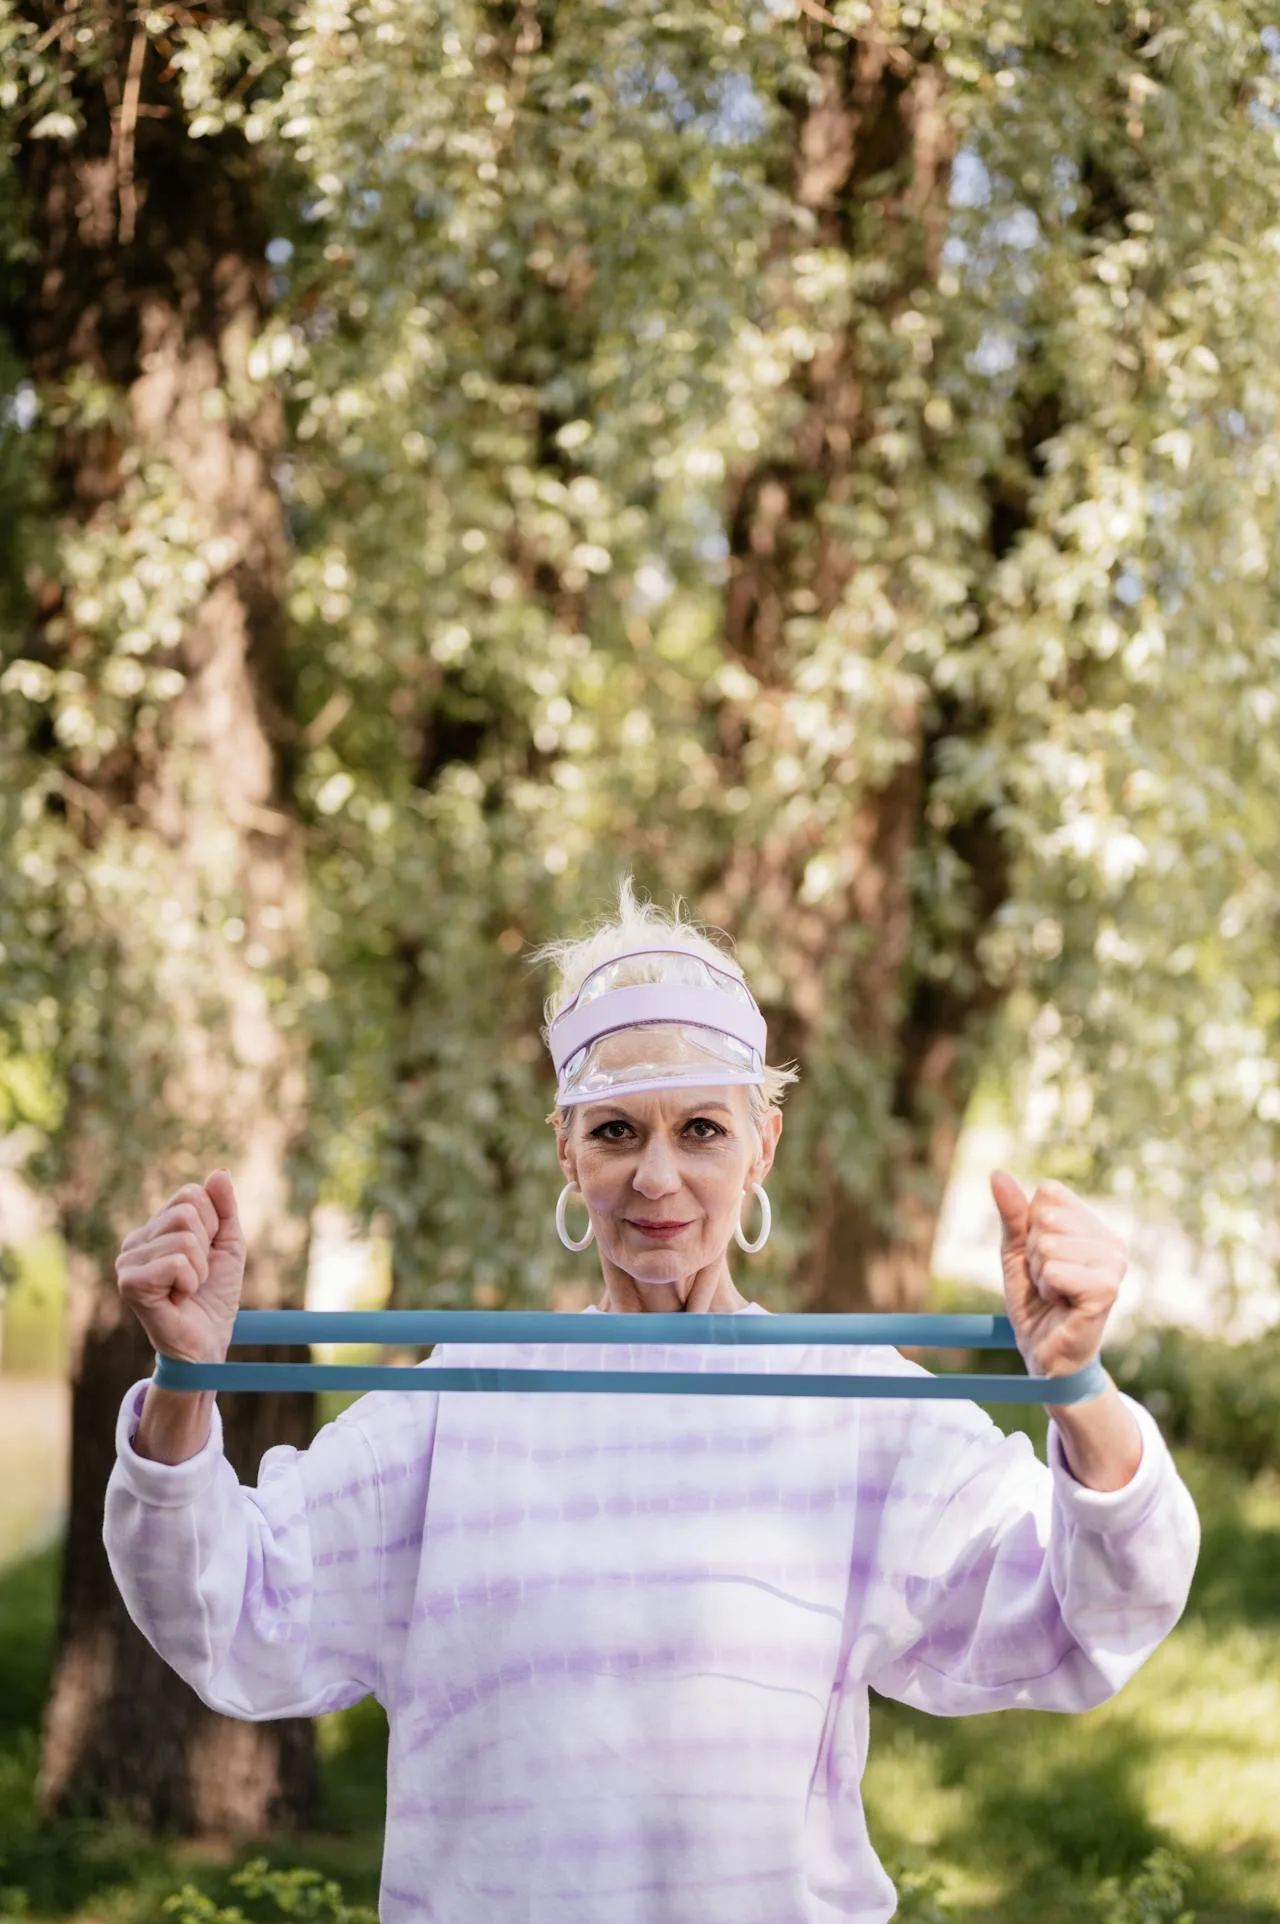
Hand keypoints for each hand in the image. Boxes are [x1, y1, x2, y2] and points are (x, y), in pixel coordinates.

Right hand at [115, 1171, 245, 1364]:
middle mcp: (134, 1242)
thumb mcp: (229, 1244)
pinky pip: (176, 1262)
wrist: (208, 1341)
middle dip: (206, 1246)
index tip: (206, 1254)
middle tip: (196, 1275)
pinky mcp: (129, 1285)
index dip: (212, 1224)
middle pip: (187, 1213)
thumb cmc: (215, 1295)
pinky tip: (178, 1298)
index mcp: (153, 1228)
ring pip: (184, 1238)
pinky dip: (190, 1281)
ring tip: (187, 1288)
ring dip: (199, 1268)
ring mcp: (127, 1263)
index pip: (190, 1195)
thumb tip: (219, 1172)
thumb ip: (225, 1208)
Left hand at [989, 1170, 1124, 1378]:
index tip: (1041, 1257)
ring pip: (1048, 1244)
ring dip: (1040, 1274)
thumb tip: (997, 1174)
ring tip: (1055, 1294)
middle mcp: (1111, 1241)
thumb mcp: (1016, 1252)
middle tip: (1048, 1281)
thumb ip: (1012, 1214)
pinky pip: (1055, 1270)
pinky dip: (1047, 1289)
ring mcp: (1113, 1265)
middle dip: (1034, 1252)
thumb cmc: (1036, 1301)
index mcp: (1094, 1225)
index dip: (1031, 1225)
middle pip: (1046, 1217)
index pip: (1049, 1193)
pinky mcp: (1107, 1290)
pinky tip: (1062, 1304)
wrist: (1045, 1353)